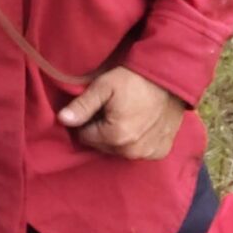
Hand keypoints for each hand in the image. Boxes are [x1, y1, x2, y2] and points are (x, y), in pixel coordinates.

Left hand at [57, 66, 189, 160]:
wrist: (170, 78)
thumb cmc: (134, 79)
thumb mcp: (104, 86)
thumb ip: (82, 106)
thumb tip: (62, 120)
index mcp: (115, 137)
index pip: (86, 136)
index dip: (87, 120)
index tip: (98, 106)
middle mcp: (132, 152)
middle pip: (102, 145)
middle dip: (102, 130)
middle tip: (112, 109)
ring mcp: (148, 154)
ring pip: (120, 150)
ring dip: (119, 137)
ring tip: (126, 114)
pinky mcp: (161, 151)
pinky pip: (140, 151)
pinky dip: (137, 141)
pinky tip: (141, 123)